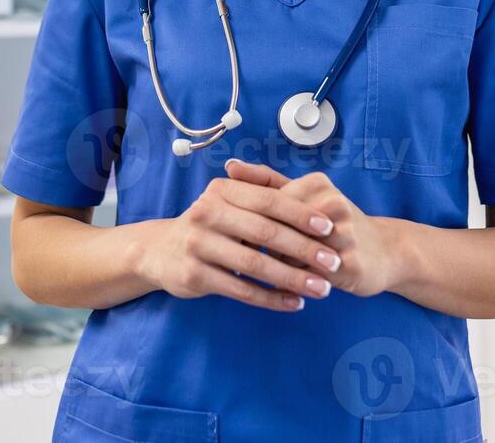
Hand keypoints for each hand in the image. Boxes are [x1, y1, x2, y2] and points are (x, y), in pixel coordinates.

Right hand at [137, 175, 344, 311]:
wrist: (160, 251)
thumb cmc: (210, 226)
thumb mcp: (230, 203)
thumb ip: (266, 200)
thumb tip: (318, 206)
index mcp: (223, 190)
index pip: (269, 200)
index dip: (302, 214)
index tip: (330, 229)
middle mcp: (207, 213)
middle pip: (265, 232)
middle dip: (304, 249)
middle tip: (334, 263)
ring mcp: (198, 245)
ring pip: (255, 264)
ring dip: (292, 278)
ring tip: (322, 289)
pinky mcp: (194, 275)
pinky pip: (241, 290)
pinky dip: (271, 298)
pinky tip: (294, 303)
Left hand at [224, 160, 396, 297]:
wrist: (386, 251)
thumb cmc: (337, 225)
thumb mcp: (305, 197)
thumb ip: (267, 181)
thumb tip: (230, 166)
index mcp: (316, 184)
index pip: (266, 205)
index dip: (249, 225)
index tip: (239, 237)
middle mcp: (332, 204)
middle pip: (276, 230)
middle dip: (261, 248)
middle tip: (253, 258)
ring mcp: (344, 234)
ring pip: (290, 255)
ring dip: (279, 268)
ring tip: (277, 273)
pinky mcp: (350, 264)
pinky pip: (308, 277)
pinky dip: (294, 285)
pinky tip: (291, 289)